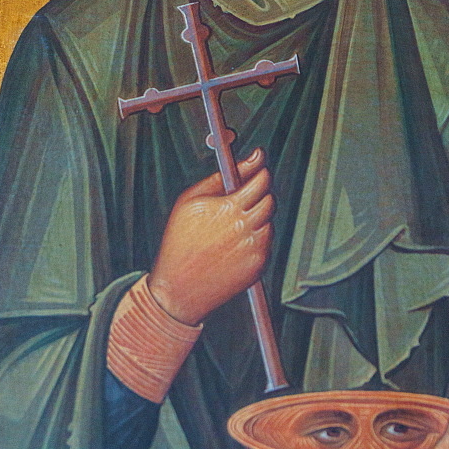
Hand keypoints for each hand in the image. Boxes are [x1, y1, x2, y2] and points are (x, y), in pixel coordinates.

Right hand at [148, 148, 273, 325]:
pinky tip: (234, 243)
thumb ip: (220, 178)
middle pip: (270, 199)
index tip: (258, 167)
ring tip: (232, 225)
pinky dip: (256, 238)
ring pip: (269, 221)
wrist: (178, 289)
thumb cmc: (179, 242)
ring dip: (257, 217)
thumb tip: (248, 159)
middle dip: (260, 193)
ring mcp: (255, 248)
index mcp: (229, 208)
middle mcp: (246, 228)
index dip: (260, 171)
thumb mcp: (190, 201)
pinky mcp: (259, 266)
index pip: (261, 180)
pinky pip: (266, 242)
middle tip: (245, 194)